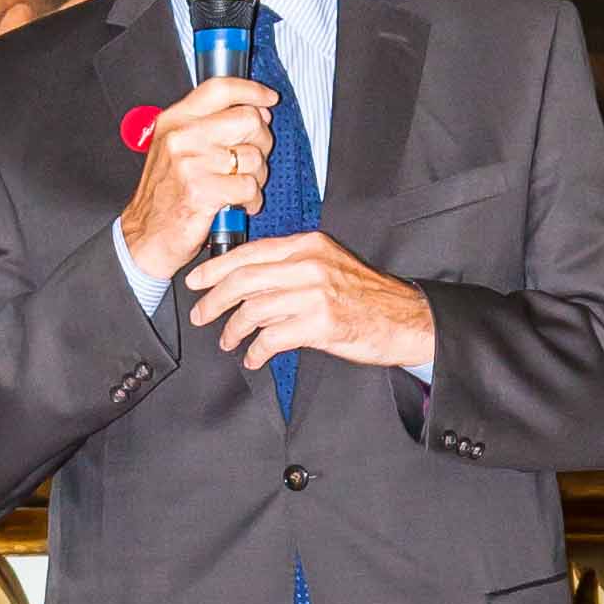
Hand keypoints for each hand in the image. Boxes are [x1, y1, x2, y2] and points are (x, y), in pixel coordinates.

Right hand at [117, 74, 276, 290]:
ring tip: (241, 187)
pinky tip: (241, 204)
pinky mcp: (202, 192)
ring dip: (258, 176)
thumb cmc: (166, 194)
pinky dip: (252, 199)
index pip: (220, 89)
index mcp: (174, 120)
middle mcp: (181, 137)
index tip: (269, 99)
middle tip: (252, 160)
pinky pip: (250, 186)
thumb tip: (257, 111)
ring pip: (254, 156)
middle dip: (262, 141)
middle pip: (247, 119)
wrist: (146, 237)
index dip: (252, 91)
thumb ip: (210, 125)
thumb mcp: (176, 149)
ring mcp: (190, 164)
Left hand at [184, 228, 435, 376]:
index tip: (197, 281)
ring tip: (229, 341)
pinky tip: (254, 357)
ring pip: (254, 310)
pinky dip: (256, 351)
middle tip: (201, 314)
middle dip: (214, 300)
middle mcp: (309, 265)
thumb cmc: (366, 296)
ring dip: (233, 330)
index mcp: (308, 245)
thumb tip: (247, 279)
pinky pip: (272, 339)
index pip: (250, 252)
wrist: (405, 318)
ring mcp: (314, 294)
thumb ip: (292, 265)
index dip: (216, 268)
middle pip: (244, 280)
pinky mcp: (320, 324)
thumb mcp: (329, 264)